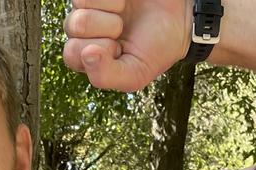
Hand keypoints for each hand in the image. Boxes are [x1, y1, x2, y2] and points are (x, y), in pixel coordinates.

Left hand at [63, 0, 189, 91]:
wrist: (183, 17)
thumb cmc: (157, 47)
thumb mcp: (135, 74)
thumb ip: (106, 76)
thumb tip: (87, 55)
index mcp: (87, 54)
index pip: (72, 53)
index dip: (98, 50)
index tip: (119, 48)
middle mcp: (84, 28)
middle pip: (74, 25)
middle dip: (105, 27)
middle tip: (123, 28)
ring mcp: (91, 5)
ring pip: (80, 3)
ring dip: (110, 7)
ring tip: (124, 11)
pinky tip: (124, 0)